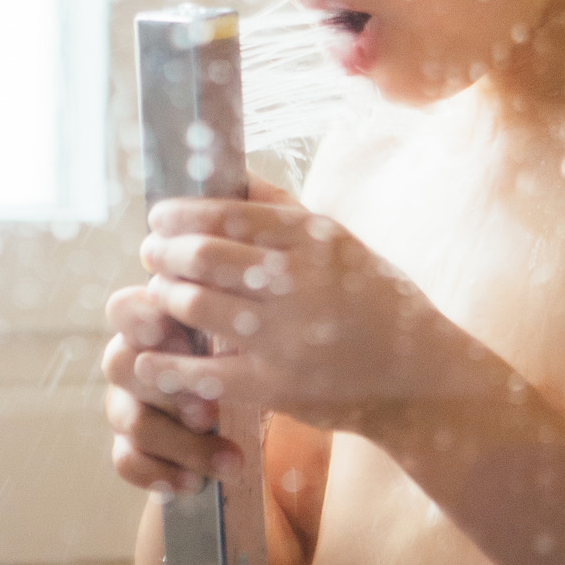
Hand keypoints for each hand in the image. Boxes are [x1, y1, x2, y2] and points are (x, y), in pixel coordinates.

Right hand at [101, 284, 246, 494]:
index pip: (123, 308)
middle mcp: (129, 360)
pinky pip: (127, 460)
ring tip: (230, 460)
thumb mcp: (235, 342)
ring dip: (184, 444)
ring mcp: (123, 404)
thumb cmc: (238, 363)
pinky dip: (164, 475)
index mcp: (153, 322)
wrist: (234, 419)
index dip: (140, 319)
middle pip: (118, 365)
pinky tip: (197, 482)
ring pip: (134, 421)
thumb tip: (230, 342)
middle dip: (167, 389)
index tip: (175, 335)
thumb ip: (224, 337)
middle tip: (211, 413)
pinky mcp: (126, 445)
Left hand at [127, 174, 474, 430]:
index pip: (229, 213)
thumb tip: (231, 177)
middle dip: (164, 251)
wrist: (416, 377)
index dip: (182, 213)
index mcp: (314, 239)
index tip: (159, 217)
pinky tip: (148, 358)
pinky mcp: (275, 387)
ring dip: (165, 296)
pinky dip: (166, 365)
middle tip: (152, 252)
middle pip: (201, 256)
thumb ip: (286, 211)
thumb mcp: (342, 243)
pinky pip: (203, 373)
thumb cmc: (375, 299)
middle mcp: (298, 283)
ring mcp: (285, 338)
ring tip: (162, 292)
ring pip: (196, 306)